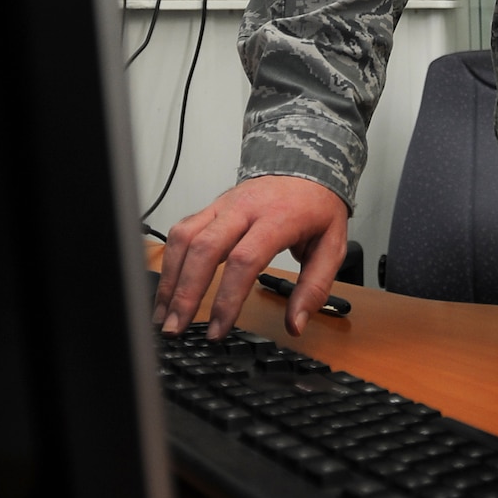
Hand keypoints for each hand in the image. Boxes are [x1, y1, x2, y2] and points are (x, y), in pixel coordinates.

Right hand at [154, 176, 349, 340]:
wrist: (307, 167)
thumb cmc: (317, 208)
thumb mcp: (333, 247)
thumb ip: (314, 288)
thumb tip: (295, 325)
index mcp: (277, 218)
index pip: (244, 260)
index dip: (227, 298)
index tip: (218, 329)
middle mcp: (244, 208)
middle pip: (204, 248)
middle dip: (186, 292)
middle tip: (176, 328)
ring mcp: (223, 205)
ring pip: (184, 237)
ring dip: (170, 278)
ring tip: (164, 315)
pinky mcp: (211, 206)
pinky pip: (182, 230)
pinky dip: (170, 260)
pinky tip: (168, 287)